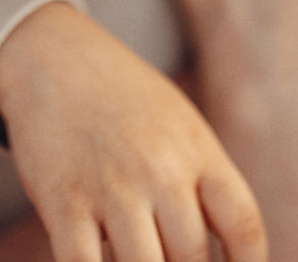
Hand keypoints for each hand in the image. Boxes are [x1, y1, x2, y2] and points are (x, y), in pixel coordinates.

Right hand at [0, 2, 266, 261]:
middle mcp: (161, 168)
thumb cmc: (122, 99)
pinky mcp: (64, 200)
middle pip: (193, 257)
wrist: (54, 56)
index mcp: (197, 149)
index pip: (244, 226)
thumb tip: (220, 247)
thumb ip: (201, 180)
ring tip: (137, 256)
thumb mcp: (177, 123)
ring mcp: (112, 186)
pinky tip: (98, 261)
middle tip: (167, 257)